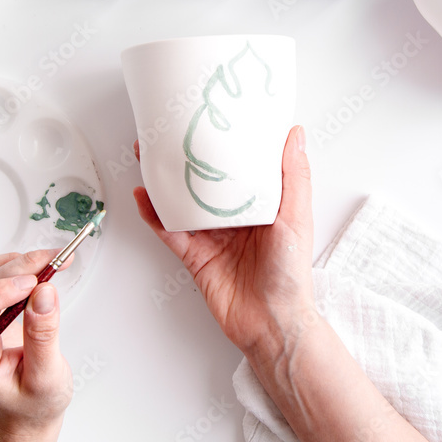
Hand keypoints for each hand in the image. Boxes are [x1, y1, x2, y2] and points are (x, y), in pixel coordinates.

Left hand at [0, 249, 72, 441]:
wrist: (25, 407)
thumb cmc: (31, 400)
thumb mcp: (47, 377)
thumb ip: (43, 336)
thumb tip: (43, 293)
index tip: (34, 283)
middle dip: (14, 268)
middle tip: (52, 262)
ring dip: (5, 262)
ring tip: (42, 267)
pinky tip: (16, 268)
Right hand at [133, 125, 314, 353]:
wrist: (272, 324)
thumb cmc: (291, 274)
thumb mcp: (297, 217)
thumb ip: (294, 177)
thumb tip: (296, 134)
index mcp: (261, 204)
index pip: (241, 167)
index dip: (228, 143)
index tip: (215, 118)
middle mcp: (234, 217)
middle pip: (205, 180)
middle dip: (188, 158)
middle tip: (170, 132)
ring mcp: (212, 236)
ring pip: (182, 201)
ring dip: (164, 180)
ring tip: (148, 155)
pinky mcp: (194, 256)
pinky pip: (170, 230)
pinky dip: (154, 214)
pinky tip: (144, 196)